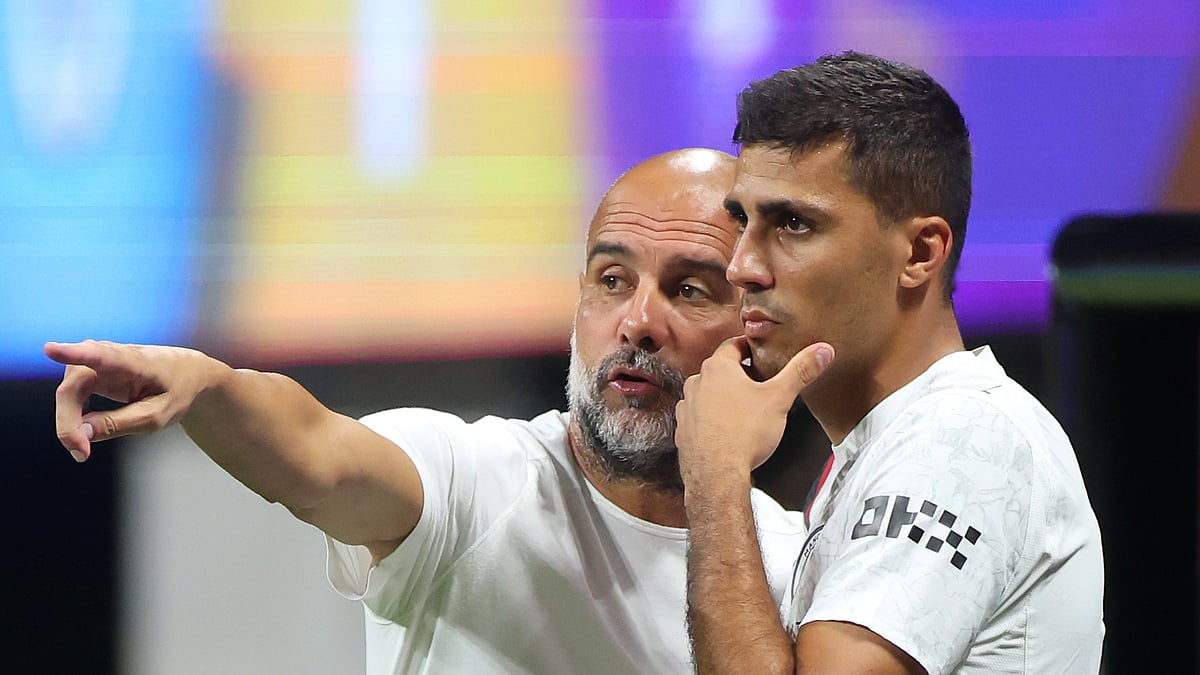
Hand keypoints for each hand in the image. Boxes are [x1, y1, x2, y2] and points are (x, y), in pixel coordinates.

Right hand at [44, 340, 226, 461]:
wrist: (188, 374)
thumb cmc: (176, 392)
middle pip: (74, 386)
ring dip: (69, 419)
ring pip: (69, 390)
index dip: (75, 353)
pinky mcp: (92, 370)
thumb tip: (80, 433)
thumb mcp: (156, 417)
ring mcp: (98, 361)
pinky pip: (72, 393)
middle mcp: (111, 355)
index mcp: (136, 362)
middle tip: (80, 452)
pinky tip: (86, 428)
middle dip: (68, 420)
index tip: (49, 349)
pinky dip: (73, 415)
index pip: (102, 356)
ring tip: (83, 447)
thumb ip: (118, 424)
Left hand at [675, 337, 832, 482]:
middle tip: (760, 382)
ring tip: (745, 409)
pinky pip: (700, 417)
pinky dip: (712, 419)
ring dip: (724, 397)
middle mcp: (697, 383)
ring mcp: (687, 407)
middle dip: (740, 374)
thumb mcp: (779, 398)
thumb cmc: (744, 434)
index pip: (734, 345)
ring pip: (708, 393)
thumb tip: (821, 351)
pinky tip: (728, 430)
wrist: (716, 475)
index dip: (750, 348)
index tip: (762, 352)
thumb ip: (801, 371)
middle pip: (721, 370)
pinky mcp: (683, 430)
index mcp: (718, 368)